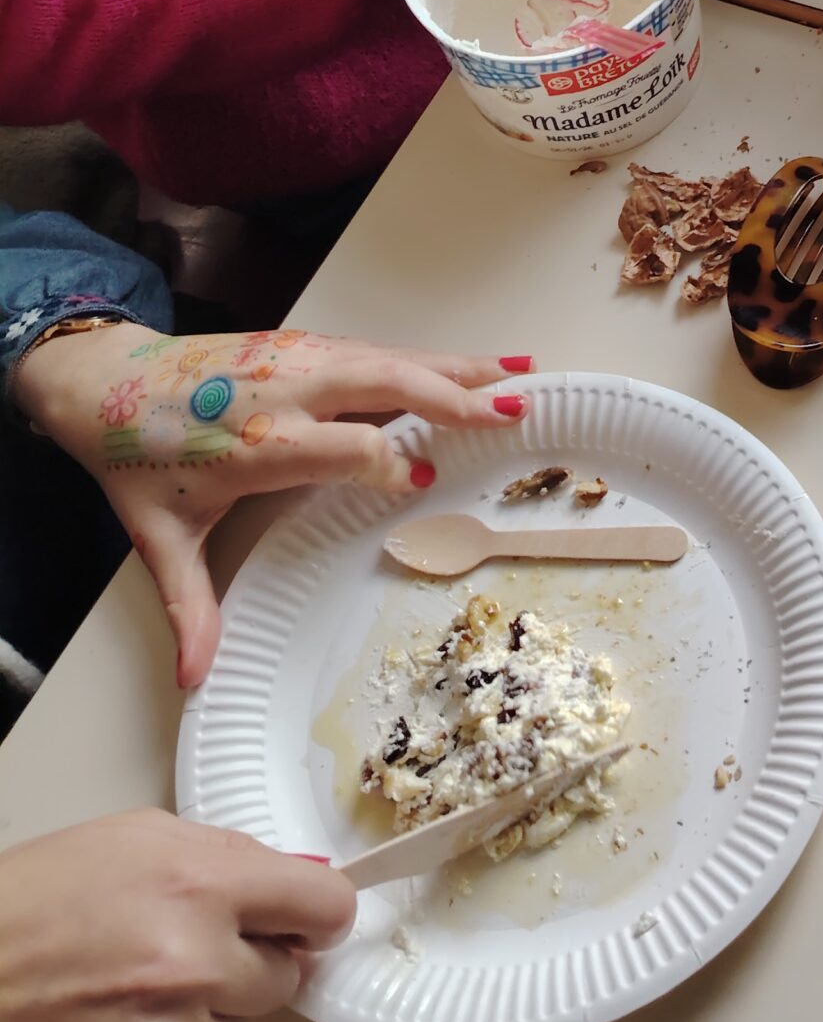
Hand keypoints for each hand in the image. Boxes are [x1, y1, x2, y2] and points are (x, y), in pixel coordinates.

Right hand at [0, 811, 353, 1021]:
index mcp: (200, 886)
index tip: (311, 919)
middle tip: (198, 947)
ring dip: (205, 1010)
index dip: (321, 913)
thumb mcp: (136, 836)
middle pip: (285, 978)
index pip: (323, 907)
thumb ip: (225, 856)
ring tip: (137, 984)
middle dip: (254, 962)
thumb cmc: (31, 899)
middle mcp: (193, 964)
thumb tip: (291, 882)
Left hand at [12, 323, 524, 685]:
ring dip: (459, 368)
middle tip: (513, 409)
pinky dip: (435, 356)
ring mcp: (300, 358)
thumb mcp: (159, 535)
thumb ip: (188, 604)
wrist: (102, 380)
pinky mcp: (307, 343)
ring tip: (522, 376)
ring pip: (392, 358)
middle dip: (450, 395)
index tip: (417, 483)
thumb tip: (196, 678)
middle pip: (384, 383)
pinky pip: (383, 349)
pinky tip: (476, 362)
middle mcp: (288, 389)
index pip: (342, 448)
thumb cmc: (136, 457)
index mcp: (257, 440)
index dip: (384, 463)